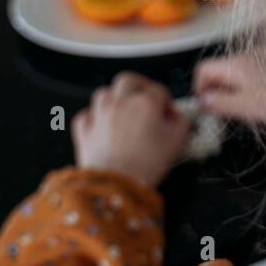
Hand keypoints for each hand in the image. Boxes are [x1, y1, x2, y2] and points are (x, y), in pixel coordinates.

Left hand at [73, 72, 190, 188]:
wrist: (116, 185)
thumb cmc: (145, 166)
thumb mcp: (177, 143)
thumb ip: (181, 123)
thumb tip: (178, 118)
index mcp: (145, 103)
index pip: (159, 90)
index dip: (167, 101)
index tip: (168, 113)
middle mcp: (120, 103)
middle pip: (128, 80)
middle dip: (139, 85)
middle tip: (146, 98)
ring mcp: (99, 114)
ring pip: (105, 93)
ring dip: (115, 98)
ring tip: (124, 111)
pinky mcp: (84, 130)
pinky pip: (87, 114)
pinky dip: (95, 116)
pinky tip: (103, 125)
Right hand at [193, 53, 265, 124]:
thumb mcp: (245, 106)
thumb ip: (220, 103)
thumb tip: (203, 100)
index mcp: (234, 64)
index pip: (203, 69)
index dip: (199, 87)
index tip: (207, 104)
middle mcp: (245, 55)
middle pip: (220, 71)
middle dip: (218, 91)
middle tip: (227, 111)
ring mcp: (261, 55)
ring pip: (237, 72)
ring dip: (235, 89)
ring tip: (247, 108)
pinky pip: (253, 71)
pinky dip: (251, 84)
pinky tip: (264, 100)